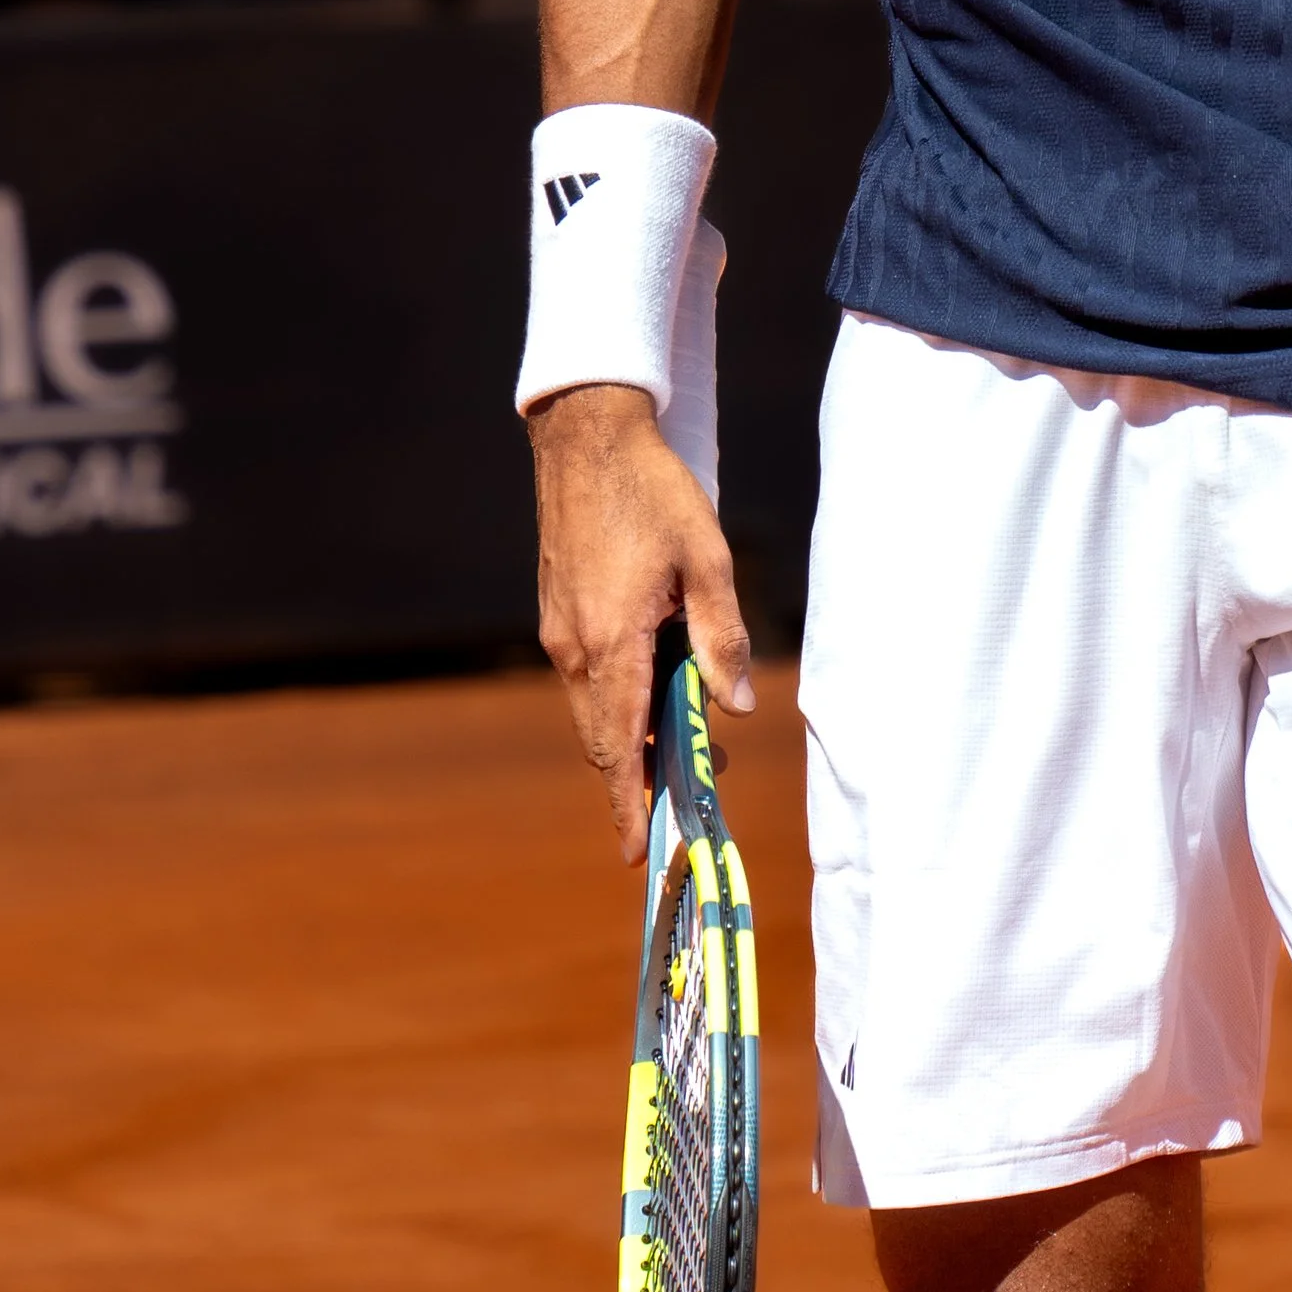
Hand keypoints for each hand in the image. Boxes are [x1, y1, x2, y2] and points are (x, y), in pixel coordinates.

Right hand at [531, 382, 754, 858]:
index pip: (620, 748)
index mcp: (613, 643)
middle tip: (688, 793)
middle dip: (639, 778)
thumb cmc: (652, 491)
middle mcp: (576, 649)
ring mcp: (560, 633)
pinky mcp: (557, 615)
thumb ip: (722, 637)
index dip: (629, 806)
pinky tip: (652, 689)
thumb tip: (734, 708)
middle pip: (605, 740)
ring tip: (683, 741)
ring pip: (594, 711)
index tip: (637, 855)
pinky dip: (616, 702)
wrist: (586, 437)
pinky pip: (586, 679)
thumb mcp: (707, 559)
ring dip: (630, 737)